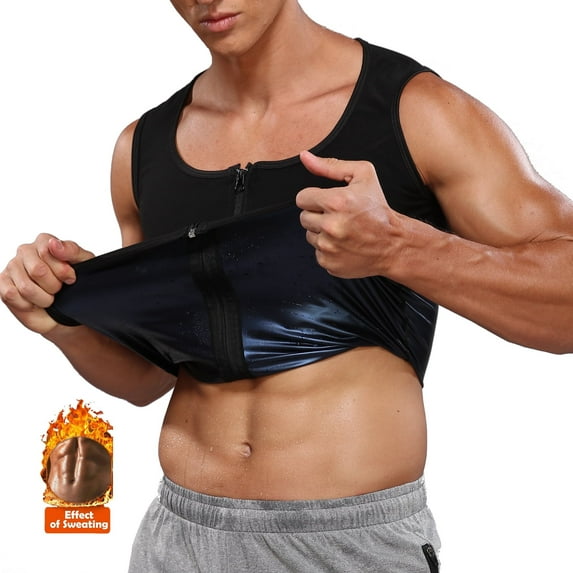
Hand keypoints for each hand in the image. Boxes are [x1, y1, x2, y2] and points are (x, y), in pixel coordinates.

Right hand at [0, 234, 93, 333]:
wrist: (68, 308)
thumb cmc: (75, 283)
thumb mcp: (84, 264)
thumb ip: (72, 250)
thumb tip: (54, 244)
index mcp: (44, 242)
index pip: (48, 251)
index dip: (63, 271)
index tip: (70, 278)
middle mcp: (25, 251)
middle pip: (38, 270)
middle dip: (54, 286)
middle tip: (59, 289)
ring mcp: (12, 267)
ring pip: (26, 287)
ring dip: (43, 298)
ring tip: (48, 296)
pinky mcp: (3, 284)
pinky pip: (11, 295)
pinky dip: (27, 304)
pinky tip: (34, 301)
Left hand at [296, 151, 400, 277]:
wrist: (394, 244)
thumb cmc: (378, 208)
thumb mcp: (362, 176)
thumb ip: (330, 166)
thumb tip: (304, 157)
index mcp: (336, 201)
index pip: (302, 198)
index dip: (315, 198)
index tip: (329, 202)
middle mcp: (331, 226)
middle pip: (303, 217)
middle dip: (318, 215)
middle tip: (340, 217)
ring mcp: (329, 247)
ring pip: (309, 236)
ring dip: (322, 233)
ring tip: (344, 231)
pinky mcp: (329, 263)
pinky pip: (317, 252)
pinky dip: (328, 249)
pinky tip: (345, 245)